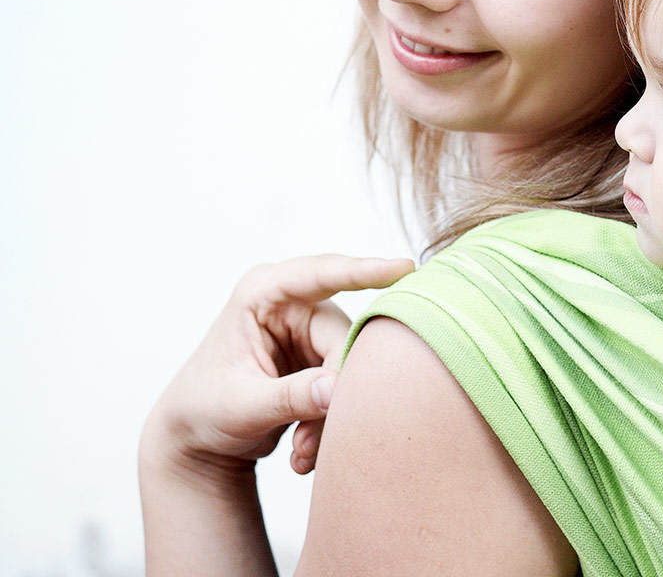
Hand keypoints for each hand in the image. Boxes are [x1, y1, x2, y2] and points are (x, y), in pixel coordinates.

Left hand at [143, 254, 413, 476]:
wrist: (196, 441)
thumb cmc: (203, 412)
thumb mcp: (240, 406)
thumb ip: (288, 397)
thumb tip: (336, 390)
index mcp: (264, 294)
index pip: (321, 275)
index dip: (365, 270)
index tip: (404, 269)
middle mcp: (294, 305)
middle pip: (345, 338)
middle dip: (334, 395)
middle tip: (309, 444)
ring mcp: (311, 332)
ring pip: (351, 367)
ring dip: (330, 417)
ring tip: (300, 454)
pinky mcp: (323, 359)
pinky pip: (347, 385)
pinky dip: (329, 422)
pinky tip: (303, 451)